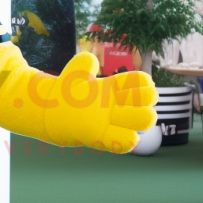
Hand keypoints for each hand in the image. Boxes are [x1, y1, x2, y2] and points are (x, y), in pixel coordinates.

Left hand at [43, 53, 157, 153]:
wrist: (51, 113)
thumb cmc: (65, 92)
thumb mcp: (73, 74)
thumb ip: (83, 64)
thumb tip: (91, 60)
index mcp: (114, 87)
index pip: (142, 80)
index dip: (140, 81)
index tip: (119, 86)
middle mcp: (119, 104)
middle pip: (151, 99)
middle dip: (142, 99)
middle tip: (119, 102)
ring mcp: (114, 122)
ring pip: (146, 120)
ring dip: (135, 118)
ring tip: (114, 116)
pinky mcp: (105, 138)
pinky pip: (128, 142)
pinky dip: (126, 139)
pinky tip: (109, 132)